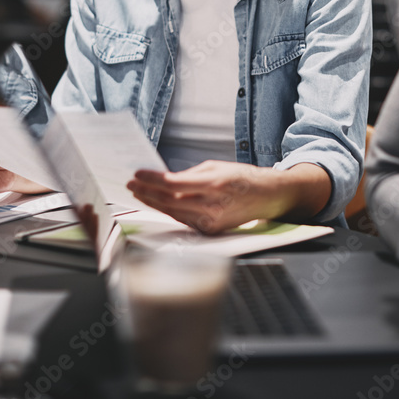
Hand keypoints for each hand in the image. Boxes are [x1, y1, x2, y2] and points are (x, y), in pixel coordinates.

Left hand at [128, 161, 307, 234]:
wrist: (267, 197)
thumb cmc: (243, 178)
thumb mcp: (216, 167)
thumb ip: (190, 174)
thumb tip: (165, 180)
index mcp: (215, 184)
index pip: (174, 184)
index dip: (152, 180)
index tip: (137, 174)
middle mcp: (213, 206)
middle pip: (169, 201)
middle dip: (147, 192)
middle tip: (132, 184)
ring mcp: (211, 222)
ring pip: (173, 213)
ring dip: (153, 203)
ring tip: (139, 193)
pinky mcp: (210, 231)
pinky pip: (183, 220)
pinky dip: (168, 211)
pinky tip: (157, 203)